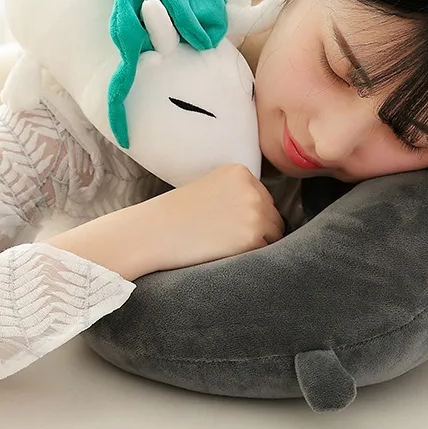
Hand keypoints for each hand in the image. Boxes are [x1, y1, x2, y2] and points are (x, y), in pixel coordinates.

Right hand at [48, 164, 284, 279]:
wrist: (154, 232)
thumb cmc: (176, 215)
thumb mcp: (210, 187)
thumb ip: (237, 193)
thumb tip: (266, 213)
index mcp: (241, 172)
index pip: (263, 198)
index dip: (249, 216)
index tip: (225, 223)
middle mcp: (252, 187)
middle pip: (273, 216)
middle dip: (256, 230)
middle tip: (224, 238)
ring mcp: (255, 210)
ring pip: (273, 235)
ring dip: (256, 244)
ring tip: (224, 245)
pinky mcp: (252, 235)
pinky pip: (265, 251)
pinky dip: (250, 256)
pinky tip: (225, 252)